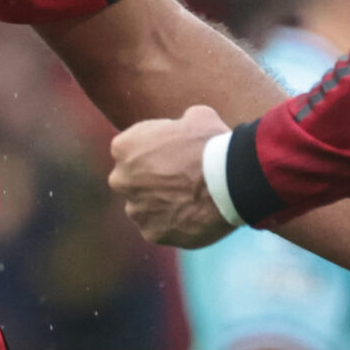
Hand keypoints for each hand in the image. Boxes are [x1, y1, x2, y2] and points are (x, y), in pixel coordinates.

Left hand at [108, 103, 231, 245]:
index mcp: (124, 147)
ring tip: (190, 200)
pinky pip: (160, 228)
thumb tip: (186, 126)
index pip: (130, 150)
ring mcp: (136, 210)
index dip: (153, 151)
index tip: (172, 155)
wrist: (228, 180)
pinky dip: (174, 224)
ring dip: (161, 205)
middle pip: (132, 181)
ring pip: (144, 208)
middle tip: (179, 179)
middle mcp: (121, 180)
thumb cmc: (211, 143)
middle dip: (150, 181)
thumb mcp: (196, 117)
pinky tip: (194, 216)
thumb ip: (180, 124)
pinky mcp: (152, 233)